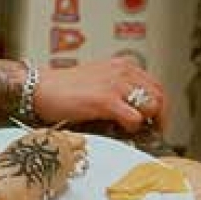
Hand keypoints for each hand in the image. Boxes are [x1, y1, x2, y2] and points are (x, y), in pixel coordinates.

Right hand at [33, 57, 167, 132]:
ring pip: (151, 107)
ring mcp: (116, 86)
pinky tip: (121, 130)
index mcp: (122, 66)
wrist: (41, 89)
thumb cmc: (63, 89)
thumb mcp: (97, 80)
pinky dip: (132, 128)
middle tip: (153, 133)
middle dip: (159, 118)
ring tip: (137, 133)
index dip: (160, 107)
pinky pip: (134, 118)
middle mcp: (123, 72)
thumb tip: (133, 110)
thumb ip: (117, 89)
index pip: (155, 86)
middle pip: (159, 96)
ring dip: (147, 123)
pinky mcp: (106, 101)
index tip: (156, 121)